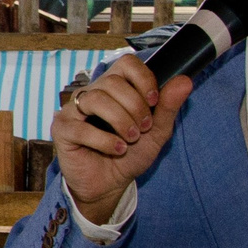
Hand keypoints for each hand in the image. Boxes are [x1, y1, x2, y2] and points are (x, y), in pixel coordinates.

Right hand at [50, 54, 192, 227]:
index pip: (126, 64)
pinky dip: (105, 141)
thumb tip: (185, 80)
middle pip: (112, 82)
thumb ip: (168, 107)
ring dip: (121, 121)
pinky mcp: (62, 129)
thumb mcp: (156, 132)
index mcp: (114, 88)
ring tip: (131, 139)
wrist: (110, 184)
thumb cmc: (130, 154)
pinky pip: (82, 127)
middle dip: (135, 106)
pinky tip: (117, 150)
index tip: (154, 101)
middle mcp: (91, 94)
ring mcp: (73, 110)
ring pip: (96, 99)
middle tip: (143, 129)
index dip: (143, 79)